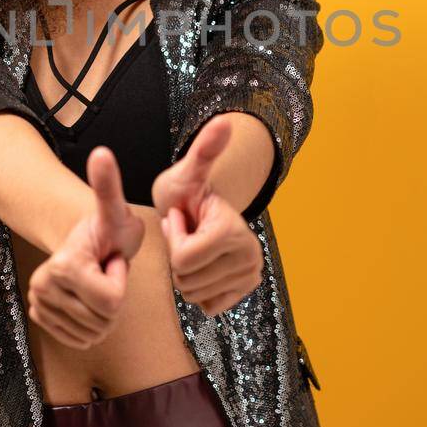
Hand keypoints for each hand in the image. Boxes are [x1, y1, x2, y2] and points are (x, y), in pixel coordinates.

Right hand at [27, 146, 144, 348]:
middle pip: (103, 321)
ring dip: (104, 311)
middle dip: (113, 297)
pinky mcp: (40, 316)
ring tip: (98, 282)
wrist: (85, 241)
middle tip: (104, 271)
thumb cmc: (108, 228)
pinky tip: (88, 298)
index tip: (111, 259)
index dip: (120, 280)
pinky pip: (81, 339)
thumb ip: (108, 185)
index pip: (112, 301)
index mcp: (63, 265)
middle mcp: (43, 286)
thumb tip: (102, 154)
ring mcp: (39, 303)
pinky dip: (91, 324)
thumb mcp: (116, 211)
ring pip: (94, 333)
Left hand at [152, 115, 263, 316]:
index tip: (182, 218)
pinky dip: (198, 288)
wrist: (203, 210)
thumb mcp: (188, 172)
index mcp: (235, 231)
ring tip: (193, 245)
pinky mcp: (245, 291)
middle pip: (187, 279)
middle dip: (177, 256)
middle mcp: (251, 256)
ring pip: (193, 294)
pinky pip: (205, 305)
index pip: (183, 258)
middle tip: (188, 232)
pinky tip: (203, 264)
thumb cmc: (188, 192)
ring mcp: (251, 276)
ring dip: (185, 272)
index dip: (174, 238)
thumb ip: (204, 150)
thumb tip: (223, 121)